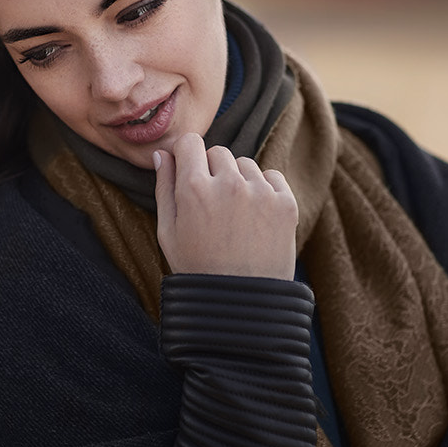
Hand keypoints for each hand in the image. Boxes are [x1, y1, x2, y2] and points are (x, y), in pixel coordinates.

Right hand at [152, 132, 297, 279]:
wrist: (241, 303)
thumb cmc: (197, 269)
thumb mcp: (168, 232)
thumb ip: (163, 188)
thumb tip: (162, 154)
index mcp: (194, 189)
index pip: (190, 143)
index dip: (186, 155)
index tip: (189, 169)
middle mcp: (229, 184)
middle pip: (218, 152)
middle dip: (212, 170)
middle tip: (211, 203)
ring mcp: (261, 192)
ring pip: (244, 164)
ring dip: (238, 180)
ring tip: (234, 215)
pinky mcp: (286, 203)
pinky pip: (271, 176)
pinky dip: (263, 189)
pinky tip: (254, 216)